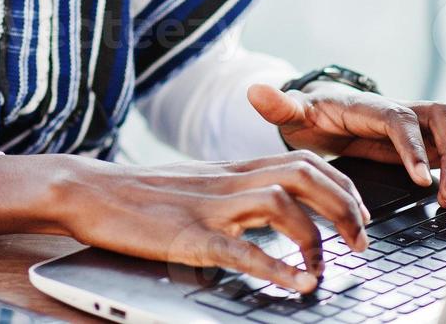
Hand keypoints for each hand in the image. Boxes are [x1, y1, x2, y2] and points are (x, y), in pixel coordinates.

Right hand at [0, 151, 370, 293]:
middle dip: (344, 208)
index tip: (360, 214)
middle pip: (304, 174)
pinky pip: (240, 250)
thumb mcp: (194, 186)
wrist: (85, 190)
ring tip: (326, 268)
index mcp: (229, 169)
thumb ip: (231, 194)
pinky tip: (296, 285)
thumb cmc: (136, 195)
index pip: (301, 160)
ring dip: (315, 237)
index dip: (341, 184)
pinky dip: (276, 268)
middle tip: (359, 244)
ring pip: (282, 204)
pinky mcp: (188, 236)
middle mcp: (227, 181)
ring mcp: (208, 207)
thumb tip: (272, 212)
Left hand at [247, 82, 445, 207]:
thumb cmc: (310, 114)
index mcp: (368, 106)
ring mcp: (416, 122)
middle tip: (444, 195)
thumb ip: (278, 106)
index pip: (399, 118)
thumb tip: (255, 91)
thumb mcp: (292, 113)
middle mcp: (399, 109)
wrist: (322, 110)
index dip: (413, 146)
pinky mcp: (426, 139)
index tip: (421, 178)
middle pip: (442, 116)